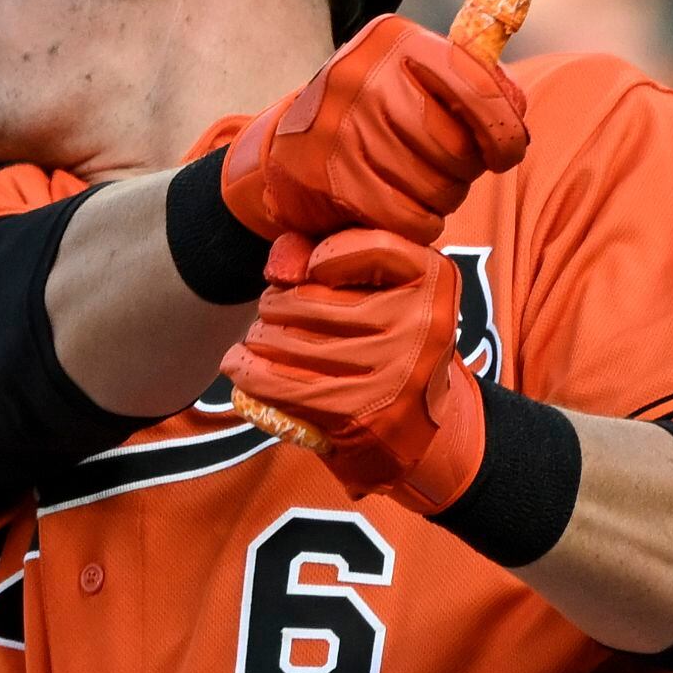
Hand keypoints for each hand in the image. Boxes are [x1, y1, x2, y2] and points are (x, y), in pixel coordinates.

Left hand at [220, 228, 487, 509]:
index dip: (328, 254)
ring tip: (256, 339)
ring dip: (260, 339)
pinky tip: (237, 365)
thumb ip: (340, 256)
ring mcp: (396, 371)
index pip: (373, 248)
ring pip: (295, 342)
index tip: (311, 270)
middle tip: (269, 312)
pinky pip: (287, 385)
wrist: (417, 424)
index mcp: (434, 280)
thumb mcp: (386, 291)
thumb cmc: (389, 343)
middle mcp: (424, 323)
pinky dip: (251, 373)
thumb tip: (281, 263)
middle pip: (314, 301)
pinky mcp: (363, 411)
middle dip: (275, 305)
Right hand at [222, 19, 529, 245]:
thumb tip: (515, 113)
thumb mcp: (418, 76)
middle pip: (456, 147)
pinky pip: (405, 217)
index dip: (504, 131)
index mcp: (396, 40)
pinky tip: (408, 211)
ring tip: (424, 186)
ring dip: (443, 199)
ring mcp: (340, 126)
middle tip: (451, 170)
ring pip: (434, 187)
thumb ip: (476, 83)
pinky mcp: (327, 177)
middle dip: (466, 170)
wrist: (291, 143)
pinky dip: (420, 223)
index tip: (506, 154)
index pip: (476, 88)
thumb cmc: (377, 110)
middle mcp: (364, 75)